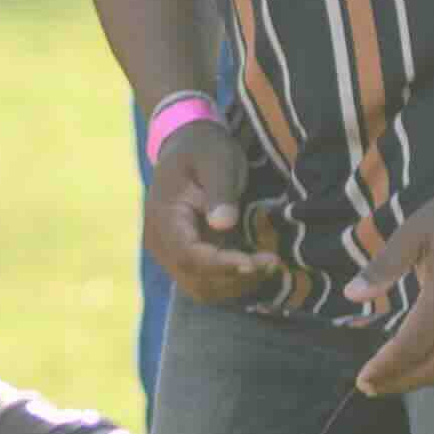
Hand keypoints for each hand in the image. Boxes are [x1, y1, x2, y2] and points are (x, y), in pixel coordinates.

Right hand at [142, 129, 281, 307]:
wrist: (187, 146)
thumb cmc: (204, 149)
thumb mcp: (216, 160)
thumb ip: (219, 190)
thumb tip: (223, 224)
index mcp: (164, 217)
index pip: (187, 255)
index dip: (221, 265)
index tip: (255, 262)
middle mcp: (161, 242)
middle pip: (194, 278)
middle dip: (234, 278)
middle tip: (272, 262)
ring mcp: (171, 253)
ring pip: (201, 288)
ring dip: (235, 284)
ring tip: (268, 265)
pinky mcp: (185, 257)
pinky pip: (206, 282)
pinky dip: (232, 282)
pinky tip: (256, 266)